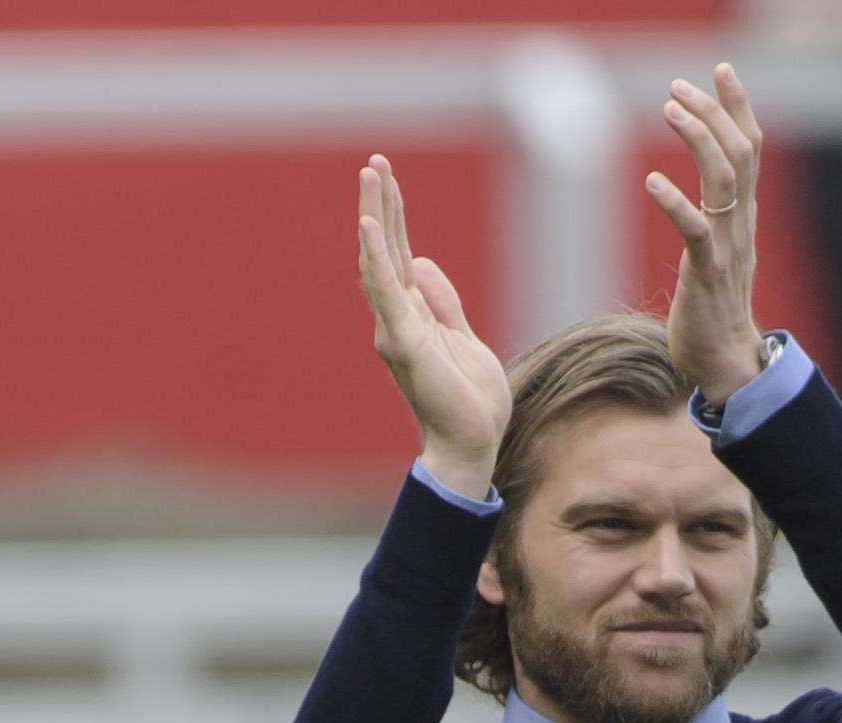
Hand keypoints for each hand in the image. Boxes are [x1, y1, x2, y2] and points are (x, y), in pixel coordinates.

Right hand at [357, 154, 510, 497]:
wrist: (472, 444)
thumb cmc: (469, 401)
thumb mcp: (464, 338)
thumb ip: (444, 302)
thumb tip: (423, 262)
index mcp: (413, 316)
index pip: (399, 255)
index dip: (395, 215)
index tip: (387, 176)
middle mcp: (397, 319)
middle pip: (385, 251)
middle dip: (381, 204)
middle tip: (375, 161)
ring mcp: (396, 330)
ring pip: (380, 263)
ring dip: (375, 217)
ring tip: (370, 176)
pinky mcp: (405, 344)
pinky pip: (387, 293)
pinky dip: (377, 259)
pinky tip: (369, 225)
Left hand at [643, 63, 765, 405]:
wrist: (727, 364)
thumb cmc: (714, 311)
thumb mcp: (720, 253)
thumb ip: (718, 219)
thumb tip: (711, 194)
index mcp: (743, 218)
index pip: (749, 149)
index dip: (738, 107)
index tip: (720, 71)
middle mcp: (741, 225)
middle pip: (740, 153)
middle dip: (713, 112)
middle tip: (679, 86)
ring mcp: (728, 248)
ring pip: (723, 179)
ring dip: (698, 139)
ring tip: (669, 109)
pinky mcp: (708, 274)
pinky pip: (697, 230)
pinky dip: (676, 202)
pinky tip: (652, 180)